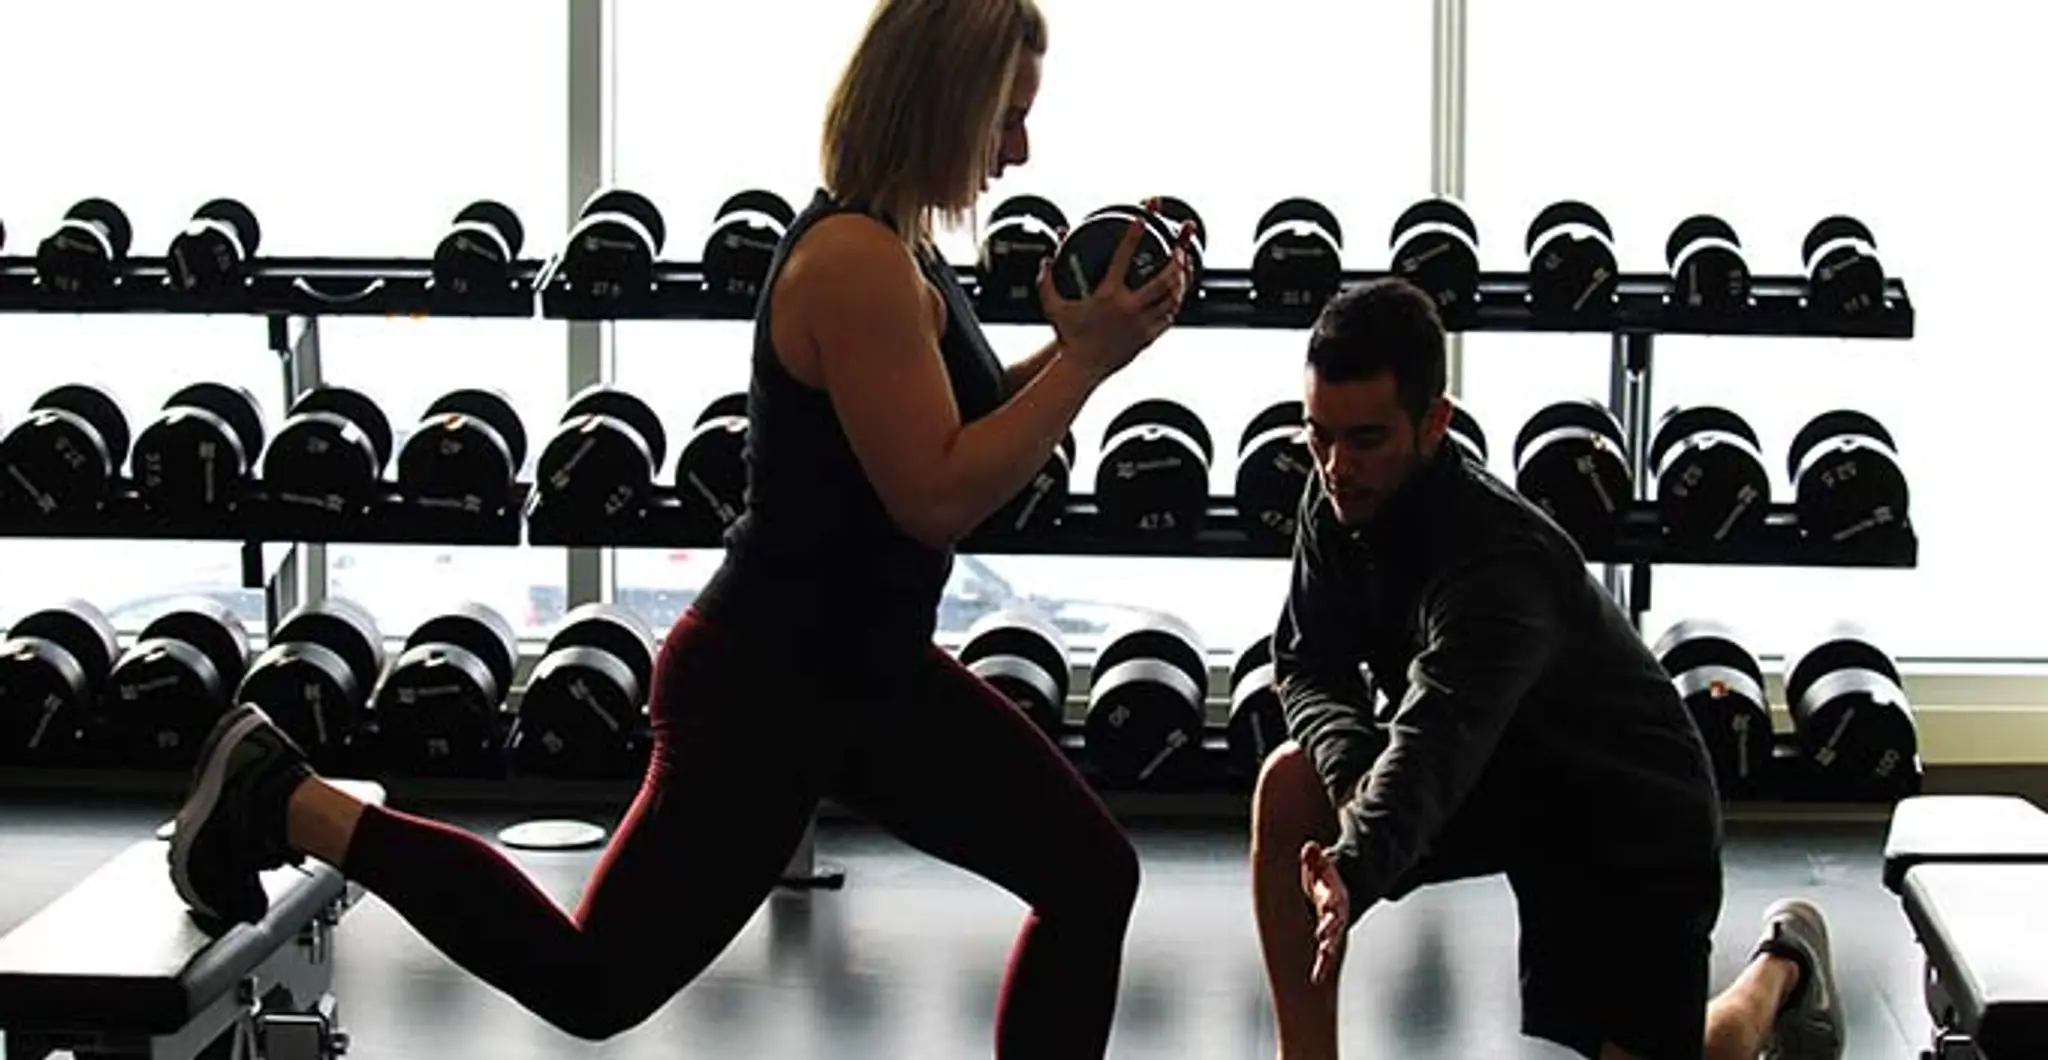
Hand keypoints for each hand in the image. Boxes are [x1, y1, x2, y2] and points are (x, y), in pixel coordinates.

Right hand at [1035, 199, 1192, 379]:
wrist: (1082, 368)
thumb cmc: (1069, 338)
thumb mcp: (1053, 306)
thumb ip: (1046, 280)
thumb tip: (1045, 259)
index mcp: (1107, 296)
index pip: (1123, 258)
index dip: (1133, 235)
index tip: (1141, 219)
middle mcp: (1128, 308)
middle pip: (1162, 279)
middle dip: (1175, 259)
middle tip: (1178, 247)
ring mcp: (1141, 324)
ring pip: (1172, 297)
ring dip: (1181, 279)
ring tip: (1183, 266)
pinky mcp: (1148, 337)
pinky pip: (1170, 315)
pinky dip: (1176, 301)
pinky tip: (1177, 293)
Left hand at [1300, 841, 1349, 986]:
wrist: (1335, 890)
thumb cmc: (1322, 877)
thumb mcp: (1319, 865)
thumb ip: (1314, 857)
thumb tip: (1309, 847)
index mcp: (1334, 896)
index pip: (1333, 903)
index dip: (1330, 908)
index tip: (1326, 915)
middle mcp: (1336, 915)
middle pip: (1334, 925)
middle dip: (1330, 934)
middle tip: (1325, 944)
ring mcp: (1333, 928)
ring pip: (1331, 944)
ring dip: (1326, 955)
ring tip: (1320, 969)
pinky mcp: (1328, 938)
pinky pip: (1325, 955)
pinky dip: (1322, 967)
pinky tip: (1316, 980)